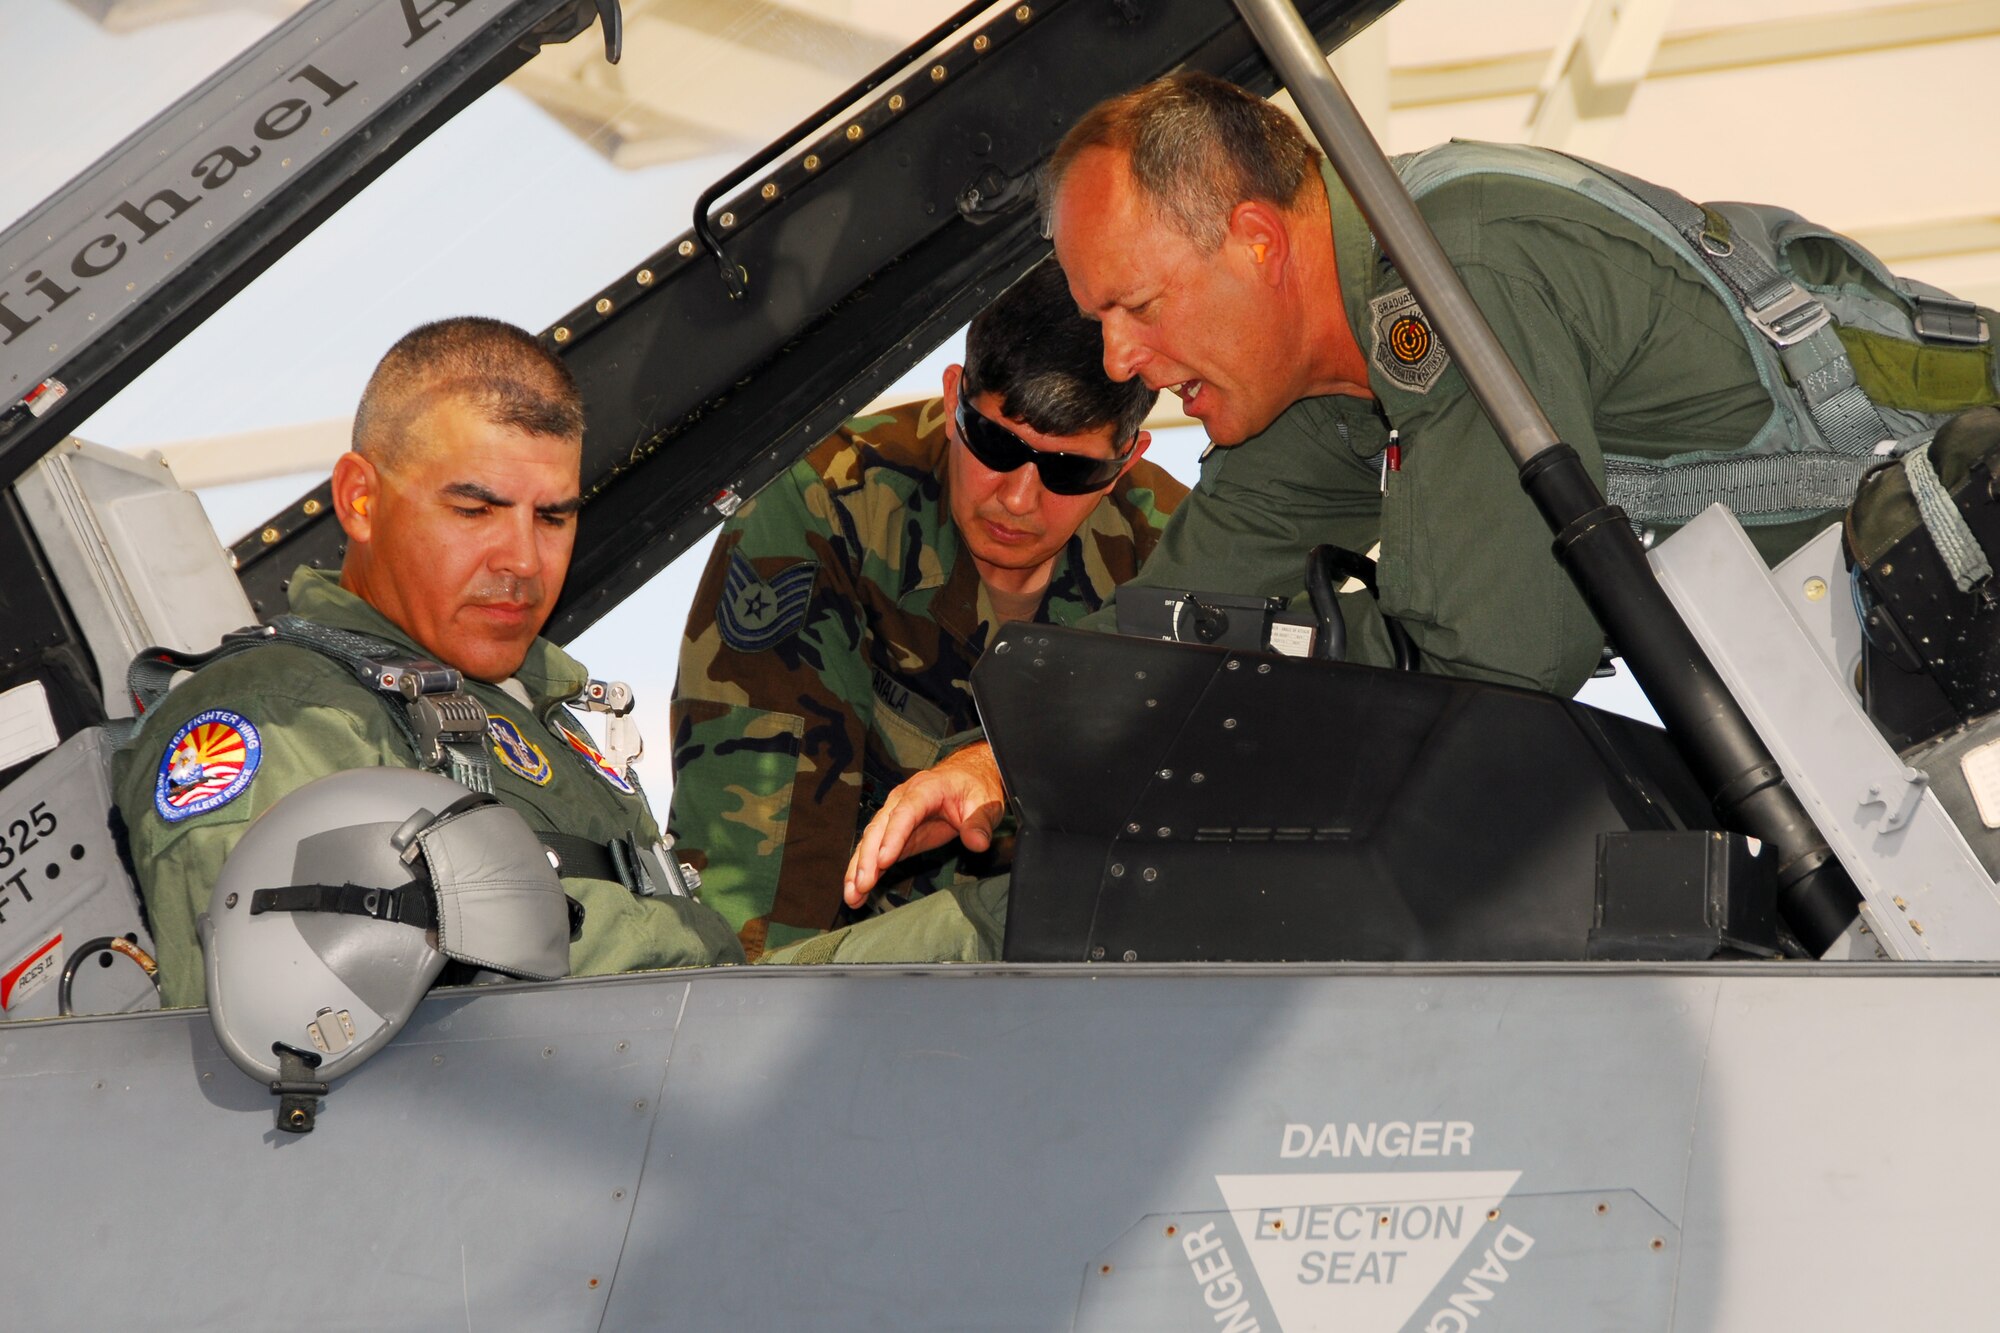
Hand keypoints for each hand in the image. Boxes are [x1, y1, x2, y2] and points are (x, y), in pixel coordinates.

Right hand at [844, 742, 1005, 907]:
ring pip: (871, 841)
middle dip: (868, 858)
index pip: (906, 812)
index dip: (894, 835)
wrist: (966, 777)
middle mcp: (902, 800)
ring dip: (858, 868)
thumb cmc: (972, 787)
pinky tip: (856, 891)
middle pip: (880, 828)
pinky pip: (875, 851)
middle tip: (862, 885)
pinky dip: (864, 870)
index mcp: (925, 789)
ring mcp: (894, 816)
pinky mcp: (894, 833)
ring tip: (852, 895)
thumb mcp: (984, 803)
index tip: (885, 860)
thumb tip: (977, 843)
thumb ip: (979, 823)